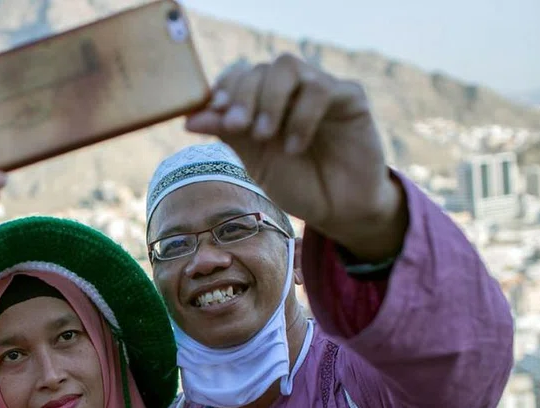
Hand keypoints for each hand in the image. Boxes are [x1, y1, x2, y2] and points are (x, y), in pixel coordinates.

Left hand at [185, 54, 405, 260]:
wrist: (339, 210)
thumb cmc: (298, 185)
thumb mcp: (256, 162)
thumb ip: (230, 135)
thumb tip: (189, 118)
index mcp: (266, 101)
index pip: (240, 75)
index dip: (225, 88)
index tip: (214, 111)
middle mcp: (292, 90)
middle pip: (261, 68)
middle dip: (243, 95)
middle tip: (237, 126)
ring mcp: (321, 89)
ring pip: (288, 67)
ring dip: (270, 99)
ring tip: (265, 136)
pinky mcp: (350, 97)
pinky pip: (322, 88)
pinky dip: (302, 115)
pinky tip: (295, 145)